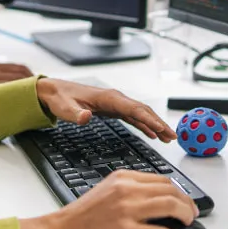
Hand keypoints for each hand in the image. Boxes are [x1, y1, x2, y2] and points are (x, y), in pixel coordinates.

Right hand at [19, 171, 198, 228]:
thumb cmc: (80, 216)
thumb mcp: (106, 190)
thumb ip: (128, 189)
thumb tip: (154, 198)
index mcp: (122, 177)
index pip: (162, 179)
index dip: (180, 191)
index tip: (185, 200)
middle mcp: (126, 189)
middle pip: (170, 190)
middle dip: (187, 202)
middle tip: (191, 213)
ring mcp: (126, 209)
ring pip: (170, 205)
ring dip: (185, 215)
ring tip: (187, 223)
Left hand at [34, 78, 176, 140]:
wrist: (55, 91)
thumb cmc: (61, 98)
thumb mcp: (65, 108)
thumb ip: (76, 114)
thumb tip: (85, 117)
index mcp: (108, 97)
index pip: (134, 109)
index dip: (149, 119)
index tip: (161, 129)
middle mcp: (115, 98)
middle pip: (143, 110)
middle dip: (159, 123)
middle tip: (173, 136)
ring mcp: (115, 103)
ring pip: (141, 114)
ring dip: (155, 124)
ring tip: (169, 137)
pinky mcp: (113, 109)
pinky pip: (133, 117)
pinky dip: (145, 125)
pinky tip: (153, 134)